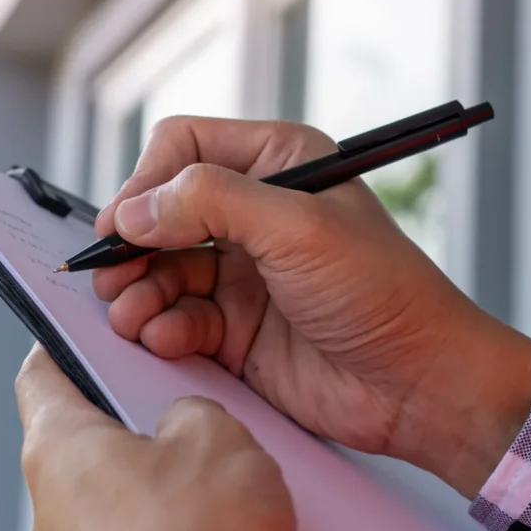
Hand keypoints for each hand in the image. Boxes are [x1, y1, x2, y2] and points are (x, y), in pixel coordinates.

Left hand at [16, 344, 293, 530]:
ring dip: (181, 481)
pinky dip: (189, 528)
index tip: (94, 325)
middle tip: (200, 405)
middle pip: (98, 434)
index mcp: (59, 444)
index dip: (71, 339)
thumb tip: (190, 423)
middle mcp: (55, 502)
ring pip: (133, 491)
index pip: (43, 370)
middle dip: (154, 419)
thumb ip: (197, 410)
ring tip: (235, 480)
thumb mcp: (217, 439)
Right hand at [91, 116, 530, 496]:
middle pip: (160, 211)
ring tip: (132, 314)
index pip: (186, 147)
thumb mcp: (299, 228)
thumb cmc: (383, 292)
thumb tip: (135, 209)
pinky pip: (176, 318)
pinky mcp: (236, 329)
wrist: (419, 384)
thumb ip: (212, 203)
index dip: (148, 180)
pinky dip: (160, 328)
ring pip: (160, 268)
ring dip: (137, 291)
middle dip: (132, 242)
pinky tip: (165, 339)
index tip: (125, 222)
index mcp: (279, 163)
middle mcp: (256, 212)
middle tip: (110, 273)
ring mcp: (243, 272)